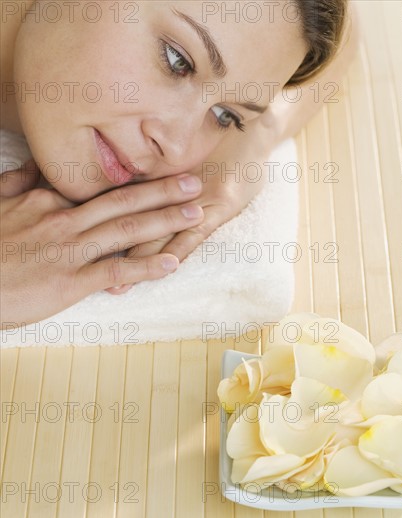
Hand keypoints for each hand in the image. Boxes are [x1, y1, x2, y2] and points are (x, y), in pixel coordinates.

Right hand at [0, 163, 203, 326]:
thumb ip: (19, 181)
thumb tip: (36, 164)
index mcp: (48, 199)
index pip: (99, 186)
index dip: (134, 179)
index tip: (161, 171)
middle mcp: (65, 219)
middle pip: (123, 200)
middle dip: (163, 190)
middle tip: (195, 182)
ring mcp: (70, 250)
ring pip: (126, 230)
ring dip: (164, 220)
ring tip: (195, 213)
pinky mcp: (69, 282)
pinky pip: (115, 273)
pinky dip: (145, 268)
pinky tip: (172, 264)